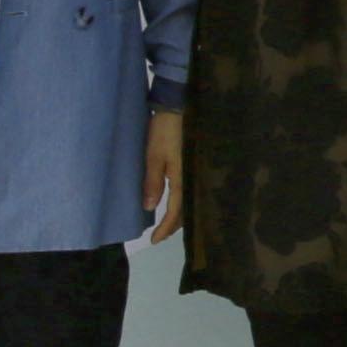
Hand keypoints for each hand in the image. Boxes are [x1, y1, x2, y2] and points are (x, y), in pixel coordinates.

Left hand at [139, 110, 183, 241]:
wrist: (180, 106)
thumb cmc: (165, 131)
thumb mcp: (154, 156)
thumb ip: (153, 181)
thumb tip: (150, 207)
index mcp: (183, 178)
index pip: (176, 211)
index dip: (165, 228)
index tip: (153, 240)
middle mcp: (193, 178)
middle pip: (187, 209)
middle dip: (174, 225)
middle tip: (160, 235)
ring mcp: (196, 171)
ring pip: (191, 200)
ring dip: (181, 214)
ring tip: (169, 222)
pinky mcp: (196, 164)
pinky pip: (192, 190)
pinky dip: (186, 201)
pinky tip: (180, 201)